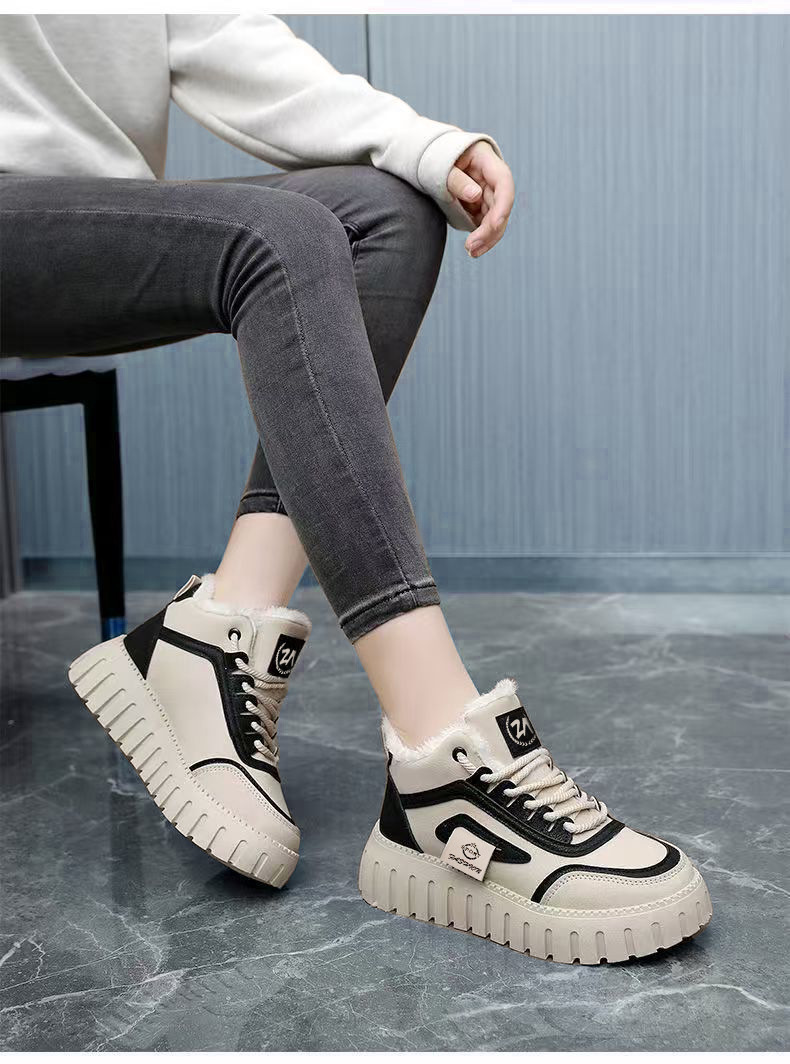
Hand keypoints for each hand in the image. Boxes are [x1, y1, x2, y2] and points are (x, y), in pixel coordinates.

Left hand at [447, 140, 514, 257]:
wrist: (432, 161)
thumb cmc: (437, 159)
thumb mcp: (442, 166)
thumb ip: (457, 180)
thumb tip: (474, 195)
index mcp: (487, 160)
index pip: (503, 182)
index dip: (503, 204)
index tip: (495, 224)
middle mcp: (492, 179)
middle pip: (501, 206)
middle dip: (489, 229)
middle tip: (472, 247)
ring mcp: (488, 194)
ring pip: (496, 219)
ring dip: (487, 238)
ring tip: (471, 252)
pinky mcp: (481, 207)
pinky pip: (486, 224)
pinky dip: (481, 238)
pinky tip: (472, 249)